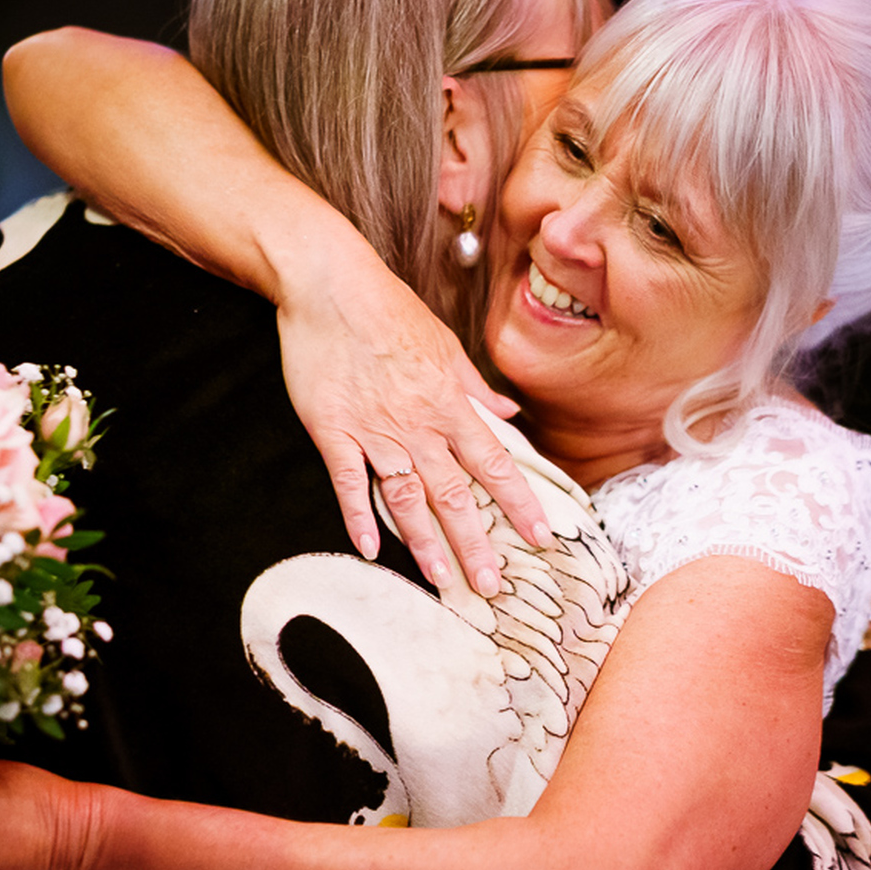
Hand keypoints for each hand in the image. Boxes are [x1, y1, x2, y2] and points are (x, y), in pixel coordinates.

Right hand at [276, 254, 553, 595]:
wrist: (330, 284)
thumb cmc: (388, 309)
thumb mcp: (444, 344)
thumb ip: (476, 389)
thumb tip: (508, 416)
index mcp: (450, 403)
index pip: (495, 465)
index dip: (519, 505)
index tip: (540, 537)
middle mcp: (418, 424)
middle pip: (454, 494)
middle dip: (476, 543)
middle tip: (491, 586)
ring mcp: (374, 430)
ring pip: (405, 498)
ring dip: (425, 543)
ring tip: (442, 579)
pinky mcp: (333, 430)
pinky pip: (348, 482)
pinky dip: (358, 517)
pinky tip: (370, 549)